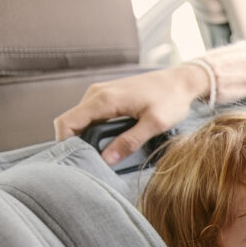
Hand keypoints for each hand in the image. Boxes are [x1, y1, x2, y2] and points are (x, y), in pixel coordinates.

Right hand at [54, 63, 209, 165]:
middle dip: (74, 143)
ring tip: (97, 157)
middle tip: (88, 165)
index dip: (64, 144)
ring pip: (80, 119)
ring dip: (83, 137)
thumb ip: (129, 142)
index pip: (67, 122)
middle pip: (70, 122)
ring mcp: (100, 93)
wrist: (181, 81)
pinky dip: (92, 130)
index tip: (74, 162)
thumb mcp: (154, 124)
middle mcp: (96, 93)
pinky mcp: (107, 96)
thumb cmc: (171, 99)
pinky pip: (90, 115)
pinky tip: (105, 144)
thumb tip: (107, 160)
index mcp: (104, 99)